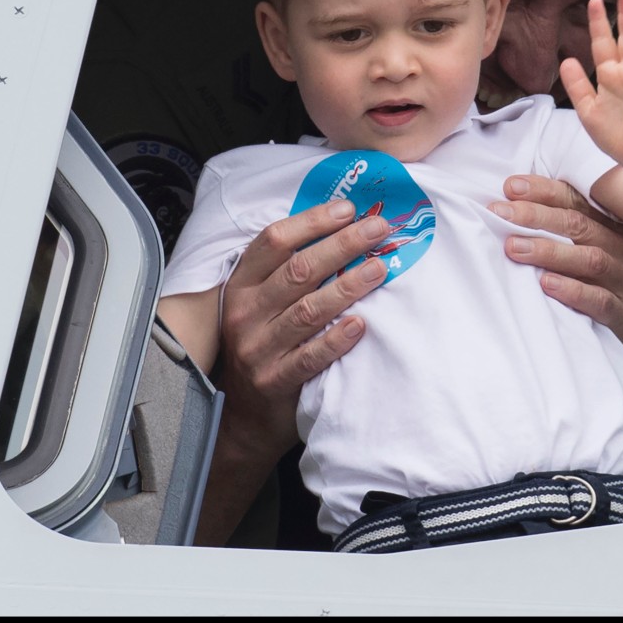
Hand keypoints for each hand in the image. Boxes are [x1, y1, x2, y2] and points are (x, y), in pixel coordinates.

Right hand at [214, 200, 392, 460]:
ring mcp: (258, 348)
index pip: (275, 241)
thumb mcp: (261, 301)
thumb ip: (289, 268)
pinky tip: (361, 324)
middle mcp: (246, 312)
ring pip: (308, 310)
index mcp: (242, 284)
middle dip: (342, 245)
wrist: (242, 414)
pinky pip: (310, 357)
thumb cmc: (263, 343)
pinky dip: (337, 340)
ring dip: (348, 286)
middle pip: (298, 269)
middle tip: (378, 229)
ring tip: (380, 269)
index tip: (349, 208)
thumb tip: (340, 225)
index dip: (312, 221)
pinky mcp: (274, 380)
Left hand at [490, 173, 622, 364]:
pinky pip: (600, 300)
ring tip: (514, 248)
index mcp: (616, 227)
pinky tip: (546, 284)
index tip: (510, 187)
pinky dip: (572, 290)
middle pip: (581, 225)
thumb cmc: (596, 289)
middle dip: (537, 216)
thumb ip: (561, 230)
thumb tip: (510, 203)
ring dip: (549, 251)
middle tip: (501, 214)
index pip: (578, 200)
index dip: (544, 191)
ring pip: (591, 259)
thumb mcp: (585, 254)